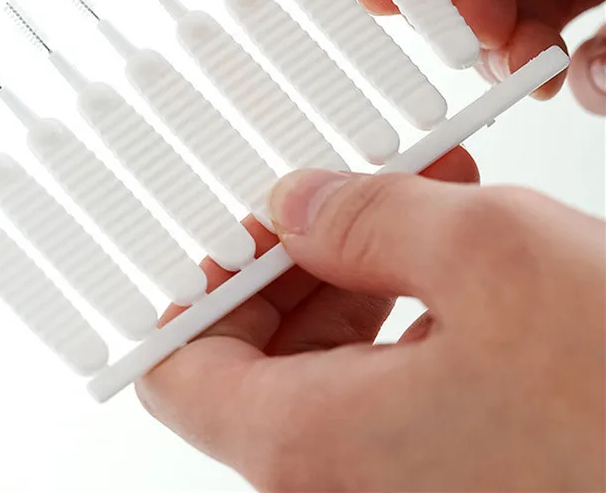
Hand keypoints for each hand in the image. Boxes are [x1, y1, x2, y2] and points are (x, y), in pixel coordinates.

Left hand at [138, 166, 604, 491]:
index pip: (175, 372)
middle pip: (253, 361)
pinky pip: (387, 390)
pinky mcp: (453, 475)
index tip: (231, 228)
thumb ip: (361, 217)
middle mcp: (343, 485)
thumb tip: (292, 205)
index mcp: (314, 446)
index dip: (194, 288)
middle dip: (293, 261)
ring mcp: (398, 486)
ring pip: (326, 367)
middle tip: (338, 197)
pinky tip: (456, 262)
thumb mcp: (486, 254)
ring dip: (359, 275)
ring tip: (418, 203)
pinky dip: (406, 315)